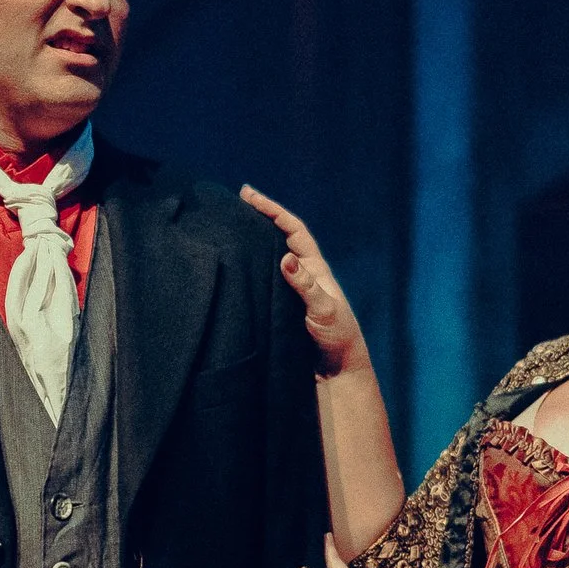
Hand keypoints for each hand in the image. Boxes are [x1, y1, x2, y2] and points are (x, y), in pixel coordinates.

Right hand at [240, 186, 366, 376]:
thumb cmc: (337, 339)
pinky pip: (264, 281)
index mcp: (315, 269)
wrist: (338, 371)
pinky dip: (251, 269)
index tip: (249, 195)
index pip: (292, 231)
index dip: (273, 210)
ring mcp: (293, 291)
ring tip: (230, 228)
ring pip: (271, 259)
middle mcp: (304, 275)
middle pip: (280, 238)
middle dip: (260, 218)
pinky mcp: (283, 308)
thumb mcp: (324, 311)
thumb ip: (306, 286)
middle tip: (235, 203)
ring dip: (254, 242)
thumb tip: (285, 257)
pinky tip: (236, 268)